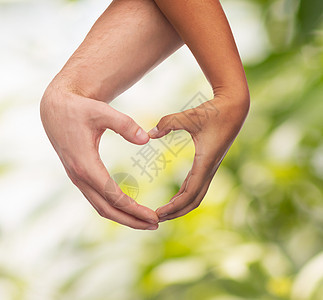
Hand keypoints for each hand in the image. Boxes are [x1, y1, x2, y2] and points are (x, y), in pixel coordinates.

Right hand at [40, 84, 158, 229]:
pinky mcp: (80, 175)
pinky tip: (127, 207)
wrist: (56, 108)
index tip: (153, 217)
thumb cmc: (79, 109)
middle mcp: (79, 176)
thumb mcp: (102, 111)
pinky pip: (97, 198)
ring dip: (123, 217)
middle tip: (155, 224)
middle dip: (131, 220)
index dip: (134, 209)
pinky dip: (113, 207)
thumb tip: (146, 139)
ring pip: (101, 207)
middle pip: (107, 209)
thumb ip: (125, 124)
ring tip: (144, 221)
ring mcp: (78, 178)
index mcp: (85, 164)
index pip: (113, 196)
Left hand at [148, 95, 248, 221]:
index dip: (174, 207)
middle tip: (156, 219)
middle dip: (176, 212)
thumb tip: (149, 134)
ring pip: (196, 195)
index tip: (157, 214)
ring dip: (181, 205)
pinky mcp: (208, 163)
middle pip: (193, 200)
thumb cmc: (214, 111)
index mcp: (205, 162)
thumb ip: (168, 123)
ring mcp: (210, 167)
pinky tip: (176, 197)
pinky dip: (185, 194)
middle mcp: (209, 169)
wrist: (234, 107)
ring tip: (164, 212)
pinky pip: (197, 185)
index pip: (189, 193)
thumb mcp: (190, 116)